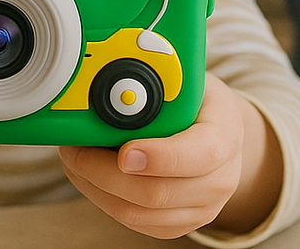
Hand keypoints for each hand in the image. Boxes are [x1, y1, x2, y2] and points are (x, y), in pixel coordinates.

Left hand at [57, 74, 280, 239]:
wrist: (221, 133)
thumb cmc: (199, 102)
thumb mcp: (188, 80)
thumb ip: (160, 81)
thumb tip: (111, 73)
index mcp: (226, 136)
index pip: (199, 155)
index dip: (159, 157)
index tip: (124, 152)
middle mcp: (220, 180)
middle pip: (157, 193)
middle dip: (105, 172)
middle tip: (75, 149)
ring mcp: (202, 208)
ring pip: (138, 214)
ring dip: (96, 188)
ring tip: (73, 161)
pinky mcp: (179, 225)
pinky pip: (135, 223)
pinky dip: (103, 200)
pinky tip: (88, 176)